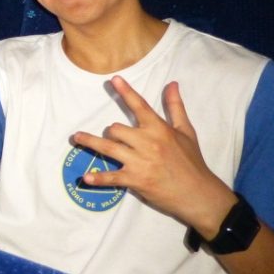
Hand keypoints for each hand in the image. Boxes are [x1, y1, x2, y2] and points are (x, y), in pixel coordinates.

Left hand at [73, 76, 234, 232]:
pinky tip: (86, 177)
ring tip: (76, 138)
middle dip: (111, 132)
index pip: (139, 106)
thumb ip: (175, 107)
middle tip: (112, 137)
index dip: (126, 92)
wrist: (197, 193)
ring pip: (108, 148)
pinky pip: (112, 177)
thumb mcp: (186, 131)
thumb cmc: (191, 161)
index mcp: (159, 129)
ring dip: (90, 142)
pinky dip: (98, 178)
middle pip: (116, 129)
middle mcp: (147, 142)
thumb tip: (172, 84)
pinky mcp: (135, 180)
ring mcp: (140, 162)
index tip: (114, 80)